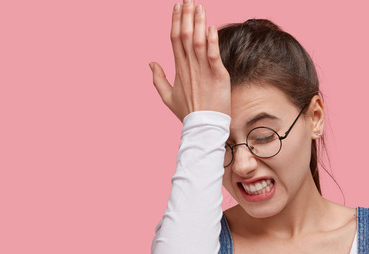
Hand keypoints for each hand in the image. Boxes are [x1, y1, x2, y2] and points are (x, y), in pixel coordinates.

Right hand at [149, 0, 230, 121]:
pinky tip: (210, 27)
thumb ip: (158, 78)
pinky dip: (212, 41)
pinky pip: (213, 55)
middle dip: (186, 16)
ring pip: (199, 41)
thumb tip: (150, 62)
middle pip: (185, 35)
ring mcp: (203, 71)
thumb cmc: (188, 113)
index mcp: (178, 68)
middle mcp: (189, 66)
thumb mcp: (167, 96)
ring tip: (198, 6)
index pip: (175, 39)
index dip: (176, 21)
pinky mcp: (218, 76)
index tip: (177, 7)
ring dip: (199, 22)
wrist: (203, 128)